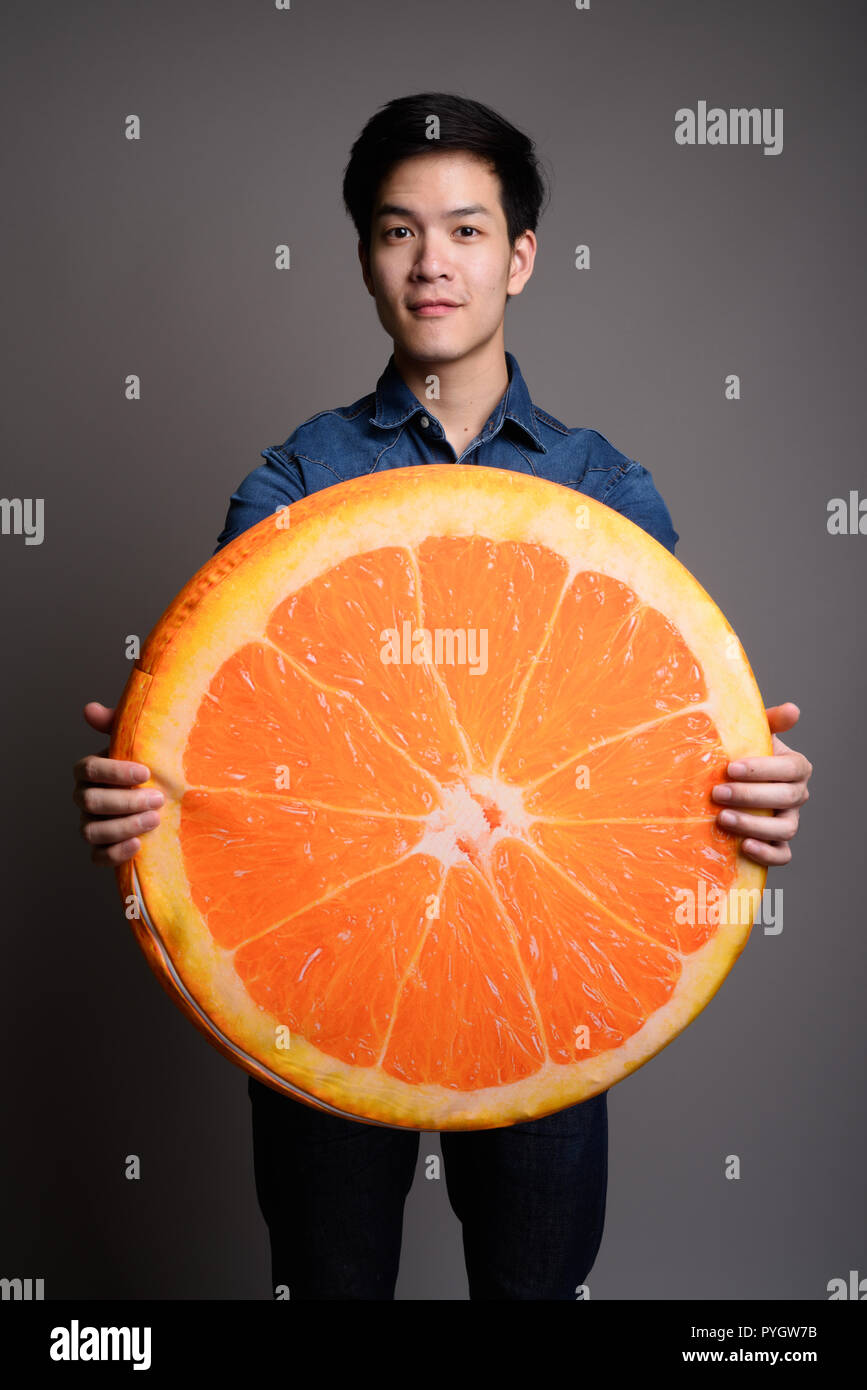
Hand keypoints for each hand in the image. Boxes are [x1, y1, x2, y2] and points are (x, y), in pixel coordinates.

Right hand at [72, 701, 163, 865]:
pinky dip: (115, 853)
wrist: (167, 799)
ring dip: (123, 826)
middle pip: (91, 802)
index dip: (114, 771)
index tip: (145, 772)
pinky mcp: (101, 849)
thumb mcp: (138, 744)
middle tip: (157, 798)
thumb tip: (90, 709)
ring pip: (92, 830)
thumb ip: (117, 725)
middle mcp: (84, 798)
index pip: (88, 769)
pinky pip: (97, 856)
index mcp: (89, 771)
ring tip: (154, 820)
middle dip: (125, 801)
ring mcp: (90, 825)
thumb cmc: (149, 767)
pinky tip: (138, 845)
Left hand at [711, 702, 811, 866]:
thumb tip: (793, 710)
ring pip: (785, 829)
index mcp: (796, 767)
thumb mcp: (752, 735)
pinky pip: (782, 855)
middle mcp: (797, 795)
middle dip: (750, 796)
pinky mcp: (778, 844)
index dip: (763, 769)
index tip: (731, 768)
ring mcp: (789, 821)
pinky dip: (766, 854)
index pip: (790, 768)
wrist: (728, 783)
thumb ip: (769, 721)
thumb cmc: (740, 755)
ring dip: (754, 825)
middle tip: (717, 792)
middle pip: (785, 798)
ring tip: (723, 818)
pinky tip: (743, 846)